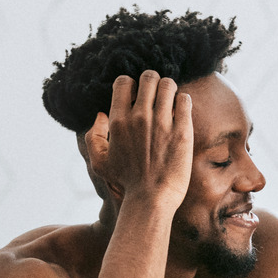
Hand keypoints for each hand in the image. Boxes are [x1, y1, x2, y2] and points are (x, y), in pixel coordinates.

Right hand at [86, 70, 193, 207]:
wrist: (151, 199)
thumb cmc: (126, 184)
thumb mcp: (99, 163)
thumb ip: (93, 137)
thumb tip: (101, 115)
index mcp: (118, 121)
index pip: (124, 81)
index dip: (132, 84)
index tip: (138, 95)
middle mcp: (139, 117)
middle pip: (149, 78)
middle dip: (153, 81)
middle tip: (157, 93)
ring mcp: (162, 123)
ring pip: (168, 85)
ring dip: (170, 89)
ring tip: (171, 100)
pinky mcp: (182, 131)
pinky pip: (185, 100)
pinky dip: (184, 100)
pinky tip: (182, 109)